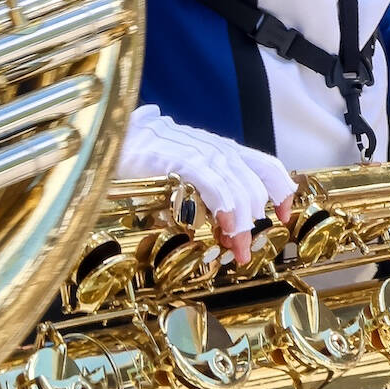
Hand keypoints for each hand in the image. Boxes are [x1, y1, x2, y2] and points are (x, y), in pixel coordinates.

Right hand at [118, 106, 296, 265]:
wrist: (104, 139)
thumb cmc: (139, 157)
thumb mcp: (181, 171)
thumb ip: (204, 188)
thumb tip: (223, 219)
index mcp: (218, 149)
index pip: (264, 164)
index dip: (281, 190)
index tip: (284, 217)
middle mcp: (212, 146)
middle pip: (254, 180)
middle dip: (256, 219)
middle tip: (244, 249)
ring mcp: (194, 149)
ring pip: (236, 184)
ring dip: (241, 221)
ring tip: (236, 247)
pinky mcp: (174, 156)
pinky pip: (211, 181)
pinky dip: (224, 204)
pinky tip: (224, 225)